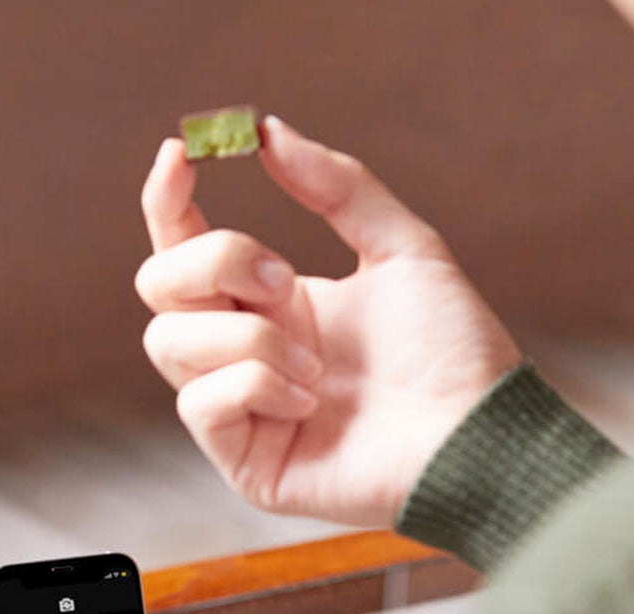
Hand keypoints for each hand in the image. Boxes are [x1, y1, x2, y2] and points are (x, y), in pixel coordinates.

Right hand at [136, 116, 522, 527]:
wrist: (473, 434)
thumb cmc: (450, 350)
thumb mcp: (404, 247)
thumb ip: (339, 186)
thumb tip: (270, 132)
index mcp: (270, 301)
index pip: (184, 247)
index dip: (168, 201)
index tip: (184, 153)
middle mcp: (243, 351)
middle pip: (160, 285)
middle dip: (216, 261)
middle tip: (285, 280)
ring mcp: (237, 410)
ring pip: (170, 342)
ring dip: (250, 337)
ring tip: (317, 370)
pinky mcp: (242, 462)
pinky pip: (200, 403)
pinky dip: (255, 387)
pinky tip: (308, 407)